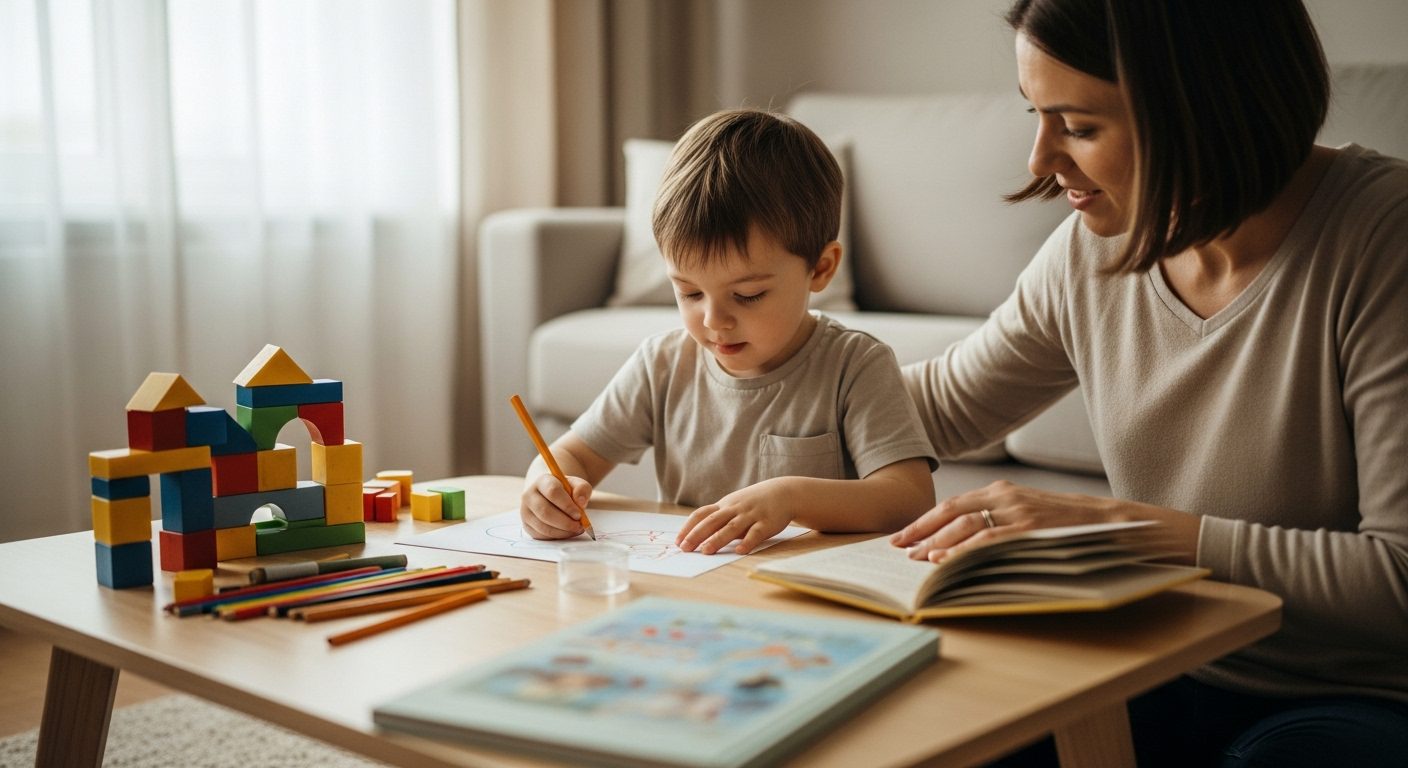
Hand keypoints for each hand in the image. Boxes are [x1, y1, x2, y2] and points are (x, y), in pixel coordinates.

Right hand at [520, 474, 592, 539]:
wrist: (550, 495)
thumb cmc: (565, 490)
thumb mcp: (577, 484)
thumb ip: (582, 489)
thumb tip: (580, 502)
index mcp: (542, 481)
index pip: (552, 492)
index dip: (567, 505)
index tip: (579, 515)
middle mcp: (529, 495)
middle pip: (545, 512)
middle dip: (565, 522)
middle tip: (579, 526)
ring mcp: (525, 511)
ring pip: (543, 526)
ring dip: (562, 531)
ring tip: (575, 529)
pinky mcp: (526, 525)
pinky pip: (541, 535)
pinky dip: (556, 536)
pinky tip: (567, 532)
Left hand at [676, 479, 793, 554]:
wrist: (784, 493)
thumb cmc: (754, 503)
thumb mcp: (734, 506)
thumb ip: (719, 519)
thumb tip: (698, 537)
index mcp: (725, 505)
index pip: (701, 514)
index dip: (688, 527)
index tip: (678, 540)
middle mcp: (735, 509)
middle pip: (712, 521)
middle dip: (697, 534)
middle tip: (685, 548)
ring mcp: (750, 515)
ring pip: (731, 527)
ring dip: (718, 539)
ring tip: (706, 551)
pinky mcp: (766, 522)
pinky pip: (756, 533)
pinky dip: (747, 542)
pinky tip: (739, 551)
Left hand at [889, 480, 1129, 561]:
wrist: (1112, 523)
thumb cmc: (1068, 523)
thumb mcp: (1029, 511)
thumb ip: (998, 518)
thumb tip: (961, 542)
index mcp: (1003, 490)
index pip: (953, 504)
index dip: (924, 521)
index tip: (902, 536)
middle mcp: (1006, 497)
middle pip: (951, 512)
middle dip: (921, 531)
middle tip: (899, 548)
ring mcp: (1018, 513)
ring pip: (965, 525)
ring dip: (936, 543)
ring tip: (916, 559)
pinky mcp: (1031, 530)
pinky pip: (988, 541)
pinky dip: (963, 551)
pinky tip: (945, 562)